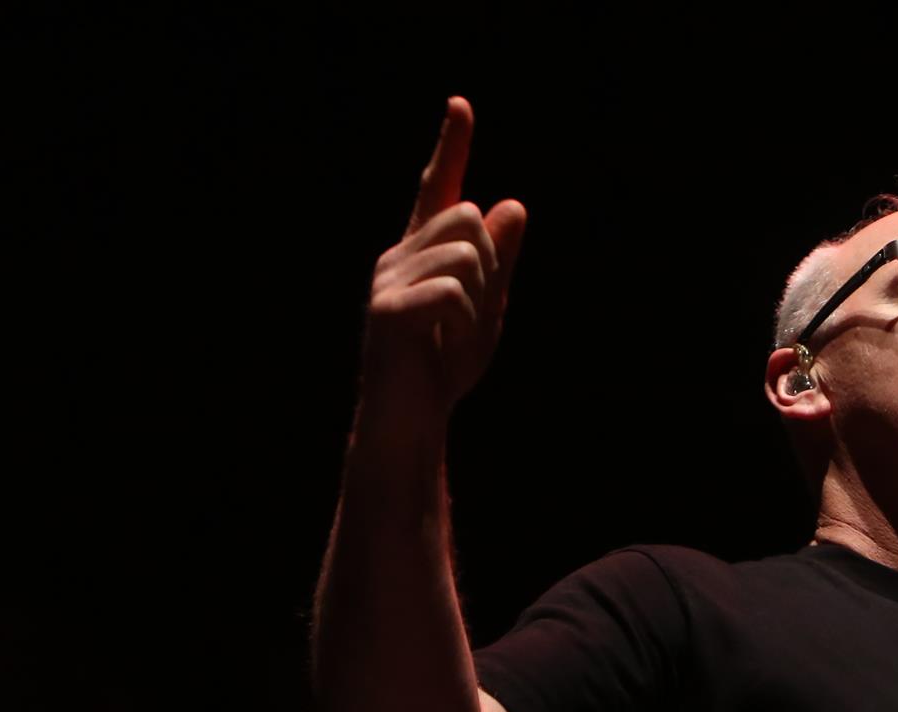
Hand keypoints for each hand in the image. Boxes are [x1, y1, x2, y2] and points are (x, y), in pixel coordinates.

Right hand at [360, 96, 527, 428]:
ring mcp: (387, 280)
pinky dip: (468, 323)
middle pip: (469, 218)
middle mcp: (398, 254)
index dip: (452, 146)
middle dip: (492, 268)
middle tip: (474, 319)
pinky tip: (447, 347)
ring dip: (482, 301)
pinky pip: (453, 292)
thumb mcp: (488, 309)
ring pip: (466, 253)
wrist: (411, 421)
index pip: (439, 188)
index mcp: (423, 251)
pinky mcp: (385, 310)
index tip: (461, 104)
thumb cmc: (445, 367)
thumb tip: (512, 204)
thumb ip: (501, 261)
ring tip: (458, 339)